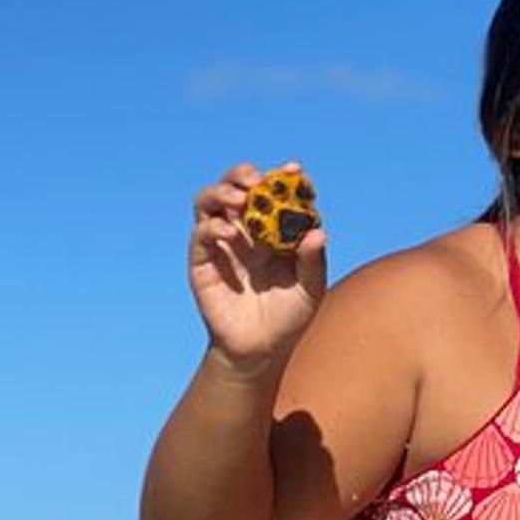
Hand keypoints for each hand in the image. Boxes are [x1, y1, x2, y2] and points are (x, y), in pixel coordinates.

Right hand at [188, 161, 327, 369]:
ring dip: (222, 191)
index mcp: (274, 230)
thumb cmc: (289, 317)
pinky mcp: (203, 261)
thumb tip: (318, 231)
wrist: (262, 349)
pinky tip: (231, 233)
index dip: (283, 178)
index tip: (294, 170)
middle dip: (243, 174)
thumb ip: (313, 261)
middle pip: (236, 186)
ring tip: (239, 198)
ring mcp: (222, 243)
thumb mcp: (311, 289)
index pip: (274, 193)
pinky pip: (201, 234)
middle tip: (257, 180)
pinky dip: (213, 226)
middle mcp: (245, 230)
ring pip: (210, 201)